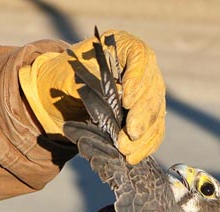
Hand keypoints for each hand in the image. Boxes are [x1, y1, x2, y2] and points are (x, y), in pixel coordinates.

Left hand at [19, 30, 165, 163]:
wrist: (62, 94)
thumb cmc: (63, 78)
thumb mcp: (66, 74)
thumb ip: (85, 82)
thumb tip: (113, 95)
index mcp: (123, 47)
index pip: (140, 56)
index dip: (138, 78)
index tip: (127, 99)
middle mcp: (141, 70)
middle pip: (153, 89)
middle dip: (142, 115)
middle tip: (130, 134)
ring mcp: (147, 94)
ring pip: (157, 113)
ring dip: (145, 135)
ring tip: (127, 151)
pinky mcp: (146, 116)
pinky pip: (154, 131)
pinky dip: (146, 145)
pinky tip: (134, 156)